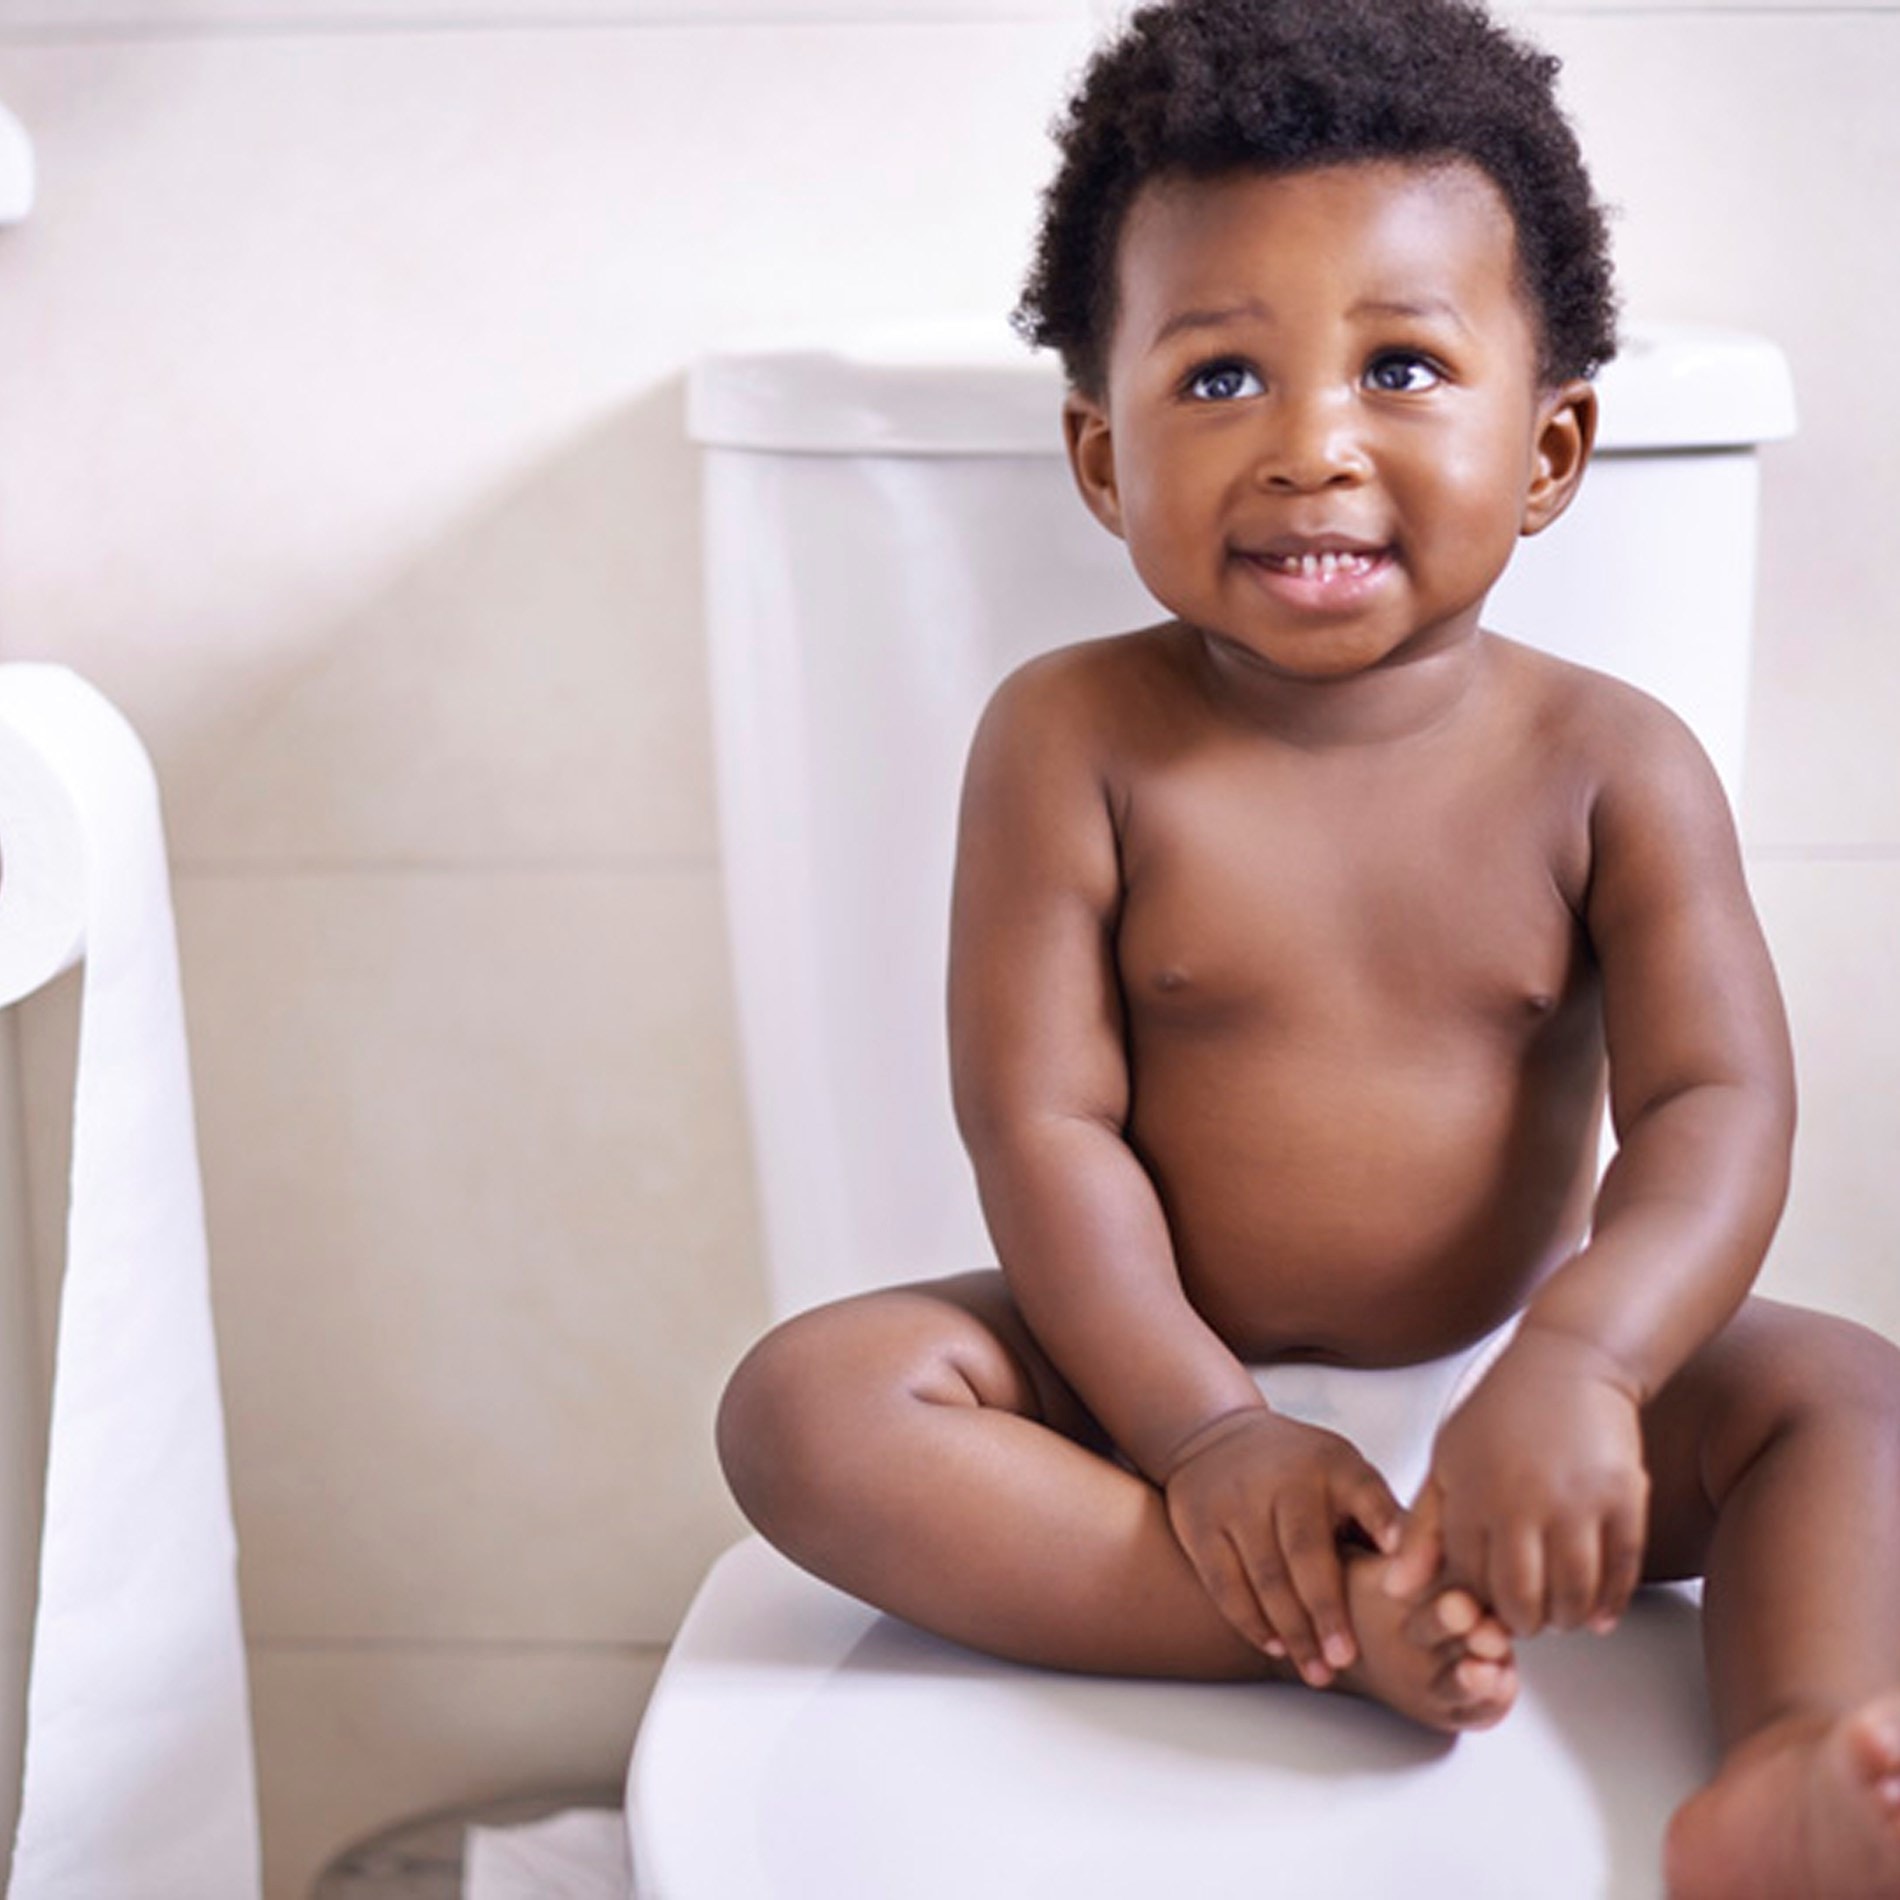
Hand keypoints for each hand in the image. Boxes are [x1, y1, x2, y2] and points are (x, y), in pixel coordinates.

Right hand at [1161, 1407, 1402, 1684]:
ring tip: (1318, 1672)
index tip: (1400, 1565)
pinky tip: (1275, 1645)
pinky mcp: (1199, 1522)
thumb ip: (1384, 1519)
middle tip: (1346, 1661)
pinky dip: (1250, 1621)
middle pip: (1306, 1553)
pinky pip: (1225, 1583)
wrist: (1216, 1436)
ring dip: (1293, 1630)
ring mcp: (1236, 1499)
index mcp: (1334, 1466)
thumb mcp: (1346, 1474)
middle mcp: (1284, 1478)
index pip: (1365, 1494)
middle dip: (1327, 1612)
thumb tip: (1440, 1577)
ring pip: (1265, 1577)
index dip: (1383, 1524)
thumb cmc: (1303, 1472)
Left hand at [1384, 1326, 1649, 1636]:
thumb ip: (1421, 1530)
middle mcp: (1524, 1500)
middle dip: (1520, 1622)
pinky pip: (1622, 1573)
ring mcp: (1578, 1501)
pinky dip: (1610, 1605)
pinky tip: (1597, 1616)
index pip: (1468, 1580)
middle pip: (1522, 1600)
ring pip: (1573, 1595)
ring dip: (1565, 1619)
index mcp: (1472, 1492)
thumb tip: (1396, 1591)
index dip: (1474, 1603)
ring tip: (1557, 1615)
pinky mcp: (1624, 1499)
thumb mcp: (1445, 1463)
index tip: (1481, 1605)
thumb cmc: (1500, 1413)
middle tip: (1523, 1619)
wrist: (1569, 1363)